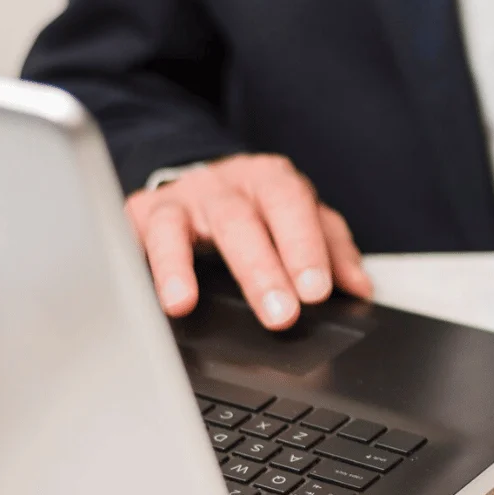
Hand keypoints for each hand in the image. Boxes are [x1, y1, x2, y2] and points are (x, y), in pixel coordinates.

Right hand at [125, 154, 373, 328]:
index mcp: (271, 181)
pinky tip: (149, 297)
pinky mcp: (139, 216)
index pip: (291, 206)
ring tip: (185, 303)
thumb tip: (360, 289)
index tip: (316, 291)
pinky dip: (141, 269)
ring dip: (180, 268)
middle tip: (279, 313)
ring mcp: (178, 199)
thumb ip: (333, 250)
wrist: (202, 184)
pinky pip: (133, 241)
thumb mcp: (303, 221)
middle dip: (260, 269)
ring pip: (177, 226)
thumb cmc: (260, 209)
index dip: (303, 248)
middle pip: (240, 221)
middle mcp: (224, 185)